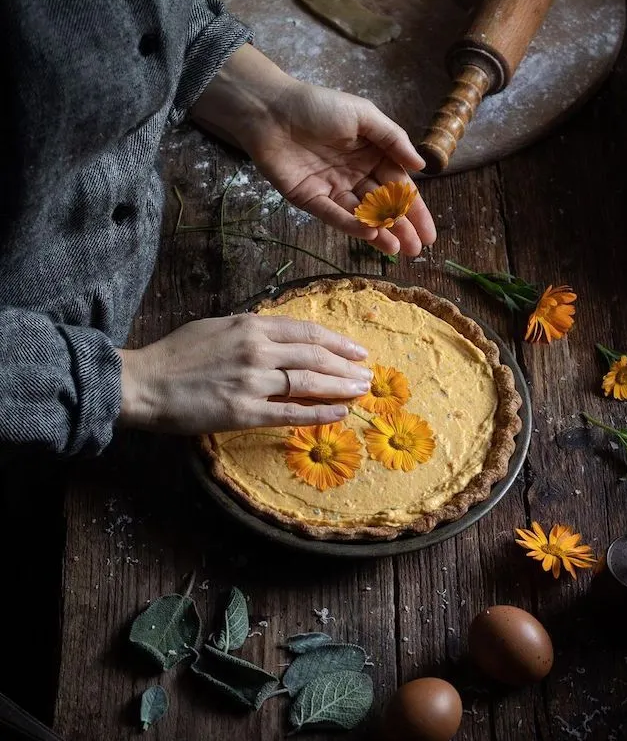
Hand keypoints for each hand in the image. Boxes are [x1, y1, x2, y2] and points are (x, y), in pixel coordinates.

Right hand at [117, 315, 372, 433]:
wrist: (144, 383)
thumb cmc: (176, 354)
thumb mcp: (217, 326)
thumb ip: (251, 329)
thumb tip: (282, 336)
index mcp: (251, 326)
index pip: (307, 332)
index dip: (337, 342)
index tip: (357, 350)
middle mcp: (257, 350)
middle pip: (315, 357)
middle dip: (347, 366)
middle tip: (368, 375)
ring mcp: (252, 382)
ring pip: (309, 383)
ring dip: (340, 388)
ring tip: (361, 392)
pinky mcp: (244, 412)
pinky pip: (291, 413)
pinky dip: (319, 414)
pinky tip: (338, 414)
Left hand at [191, 44, 436, 256]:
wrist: (270, 109)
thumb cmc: (317, 105)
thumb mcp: (363, 115)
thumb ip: (393, 139)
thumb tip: (422, 165)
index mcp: (371, 154)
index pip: (398, 186)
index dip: (415, 210)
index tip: (429, 232)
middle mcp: (354, 175)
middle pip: (383, 206)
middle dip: (402, 228)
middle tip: (417, 250)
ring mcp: (333, 189)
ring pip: (361, 216)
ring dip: (381, 232)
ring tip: (398, 250)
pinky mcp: (310, 199)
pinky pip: (334, 215)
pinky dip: (352, 225)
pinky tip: (371, 234)